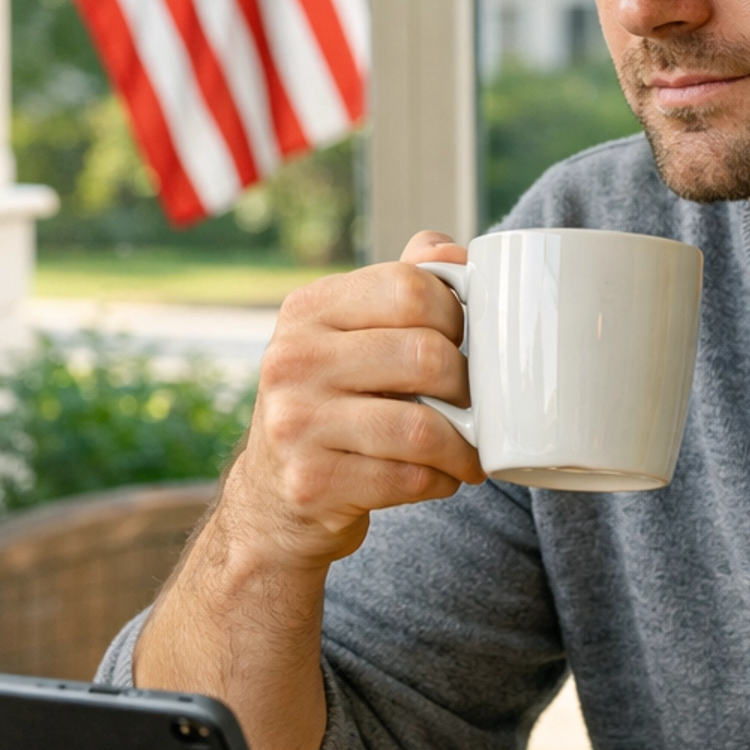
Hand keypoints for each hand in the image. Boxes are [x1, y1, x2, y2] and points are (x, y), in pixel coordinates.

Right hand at [218, 229, 485, 573]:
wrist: (272, 497)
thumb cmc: (332, 404)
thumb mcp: (349, 335)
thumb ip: (400, 287)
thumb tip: (455, 253)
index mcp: (309, 309)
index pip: (409, 287)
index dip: (457, 315)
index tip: (466, 343)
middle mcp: (292, 359)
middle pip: (424, 356)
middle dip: (469, 387)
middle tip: (478, 406)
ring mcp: (295, 423)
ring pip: (421, 428)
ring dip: (464, 447)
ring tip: (470, 452)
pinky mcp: (310, 482)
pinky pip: (408, 479)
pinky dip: (440, 481)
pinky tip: (438, 478)